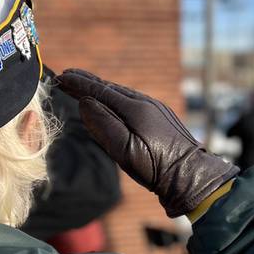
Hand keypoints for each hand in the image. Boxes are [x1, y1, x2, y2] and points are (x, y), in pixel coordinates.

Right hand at [56, 69, 237, 217]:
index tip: (61, 77)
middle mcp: (146, 103)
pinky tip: (111, 103)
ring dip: (101, 89)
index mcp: (135, 109)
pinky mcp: (162, 118)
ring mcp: (156, 109)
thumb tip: (85, 101)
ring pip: (122, 94)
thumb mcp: (125, 151)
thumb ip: (103, 125)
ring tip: (84, 87)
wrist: (192, 177)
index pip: (99, 90)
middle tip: (66, 76)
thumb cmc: (157, 169)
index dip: (79, 84)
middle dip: (87, 82)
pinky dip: (116, 98)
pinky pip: (133, 101)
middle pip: (110, 88)